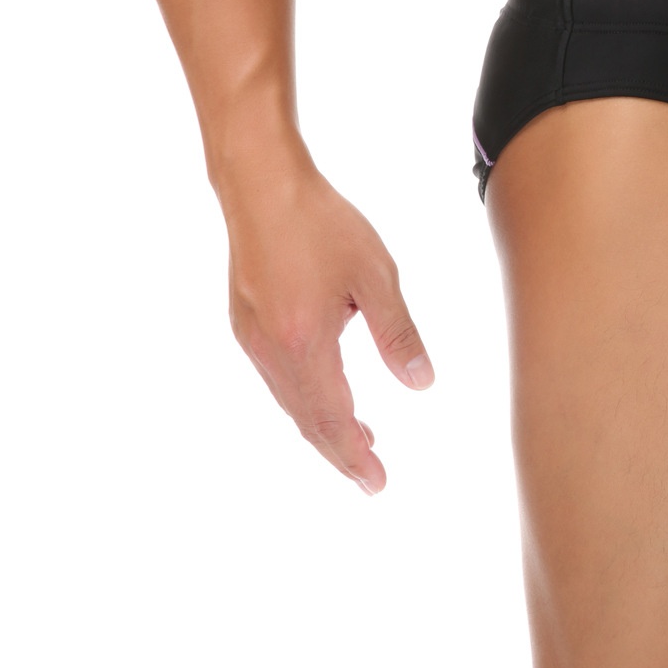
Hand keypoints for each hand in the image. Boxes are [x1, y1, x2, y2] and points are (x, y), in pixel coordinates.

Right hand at [222, 161, 433, 491]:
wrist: (260, 185)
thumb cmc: (322, 224)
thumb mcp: (375, 277)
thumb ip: (398, 335)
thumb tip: (422, 384)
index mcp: (304, 344)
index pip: (332, 418)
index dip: (354, 455)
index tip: (377, 482)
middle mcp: (270, 350)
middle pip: (307, 419)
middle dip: (340, 451)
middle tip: (371, 477)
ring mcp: (251, 338)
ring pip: (290, 400)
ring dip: (323, 425)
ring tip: (359, 439)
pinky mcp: (245, 322)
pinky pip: (277, 377)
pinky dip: (304, 397)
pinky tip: (326, 391)